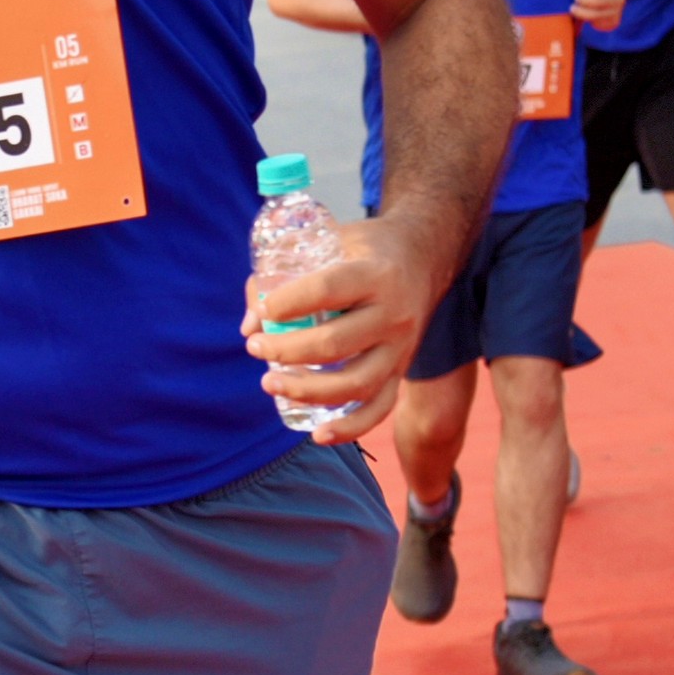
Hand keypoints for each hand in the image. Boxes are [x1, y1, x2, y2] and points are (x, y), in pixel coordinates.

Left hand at [242, 211, 444, 443]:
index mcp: (373, 274)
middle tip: (255, 347)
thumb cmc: (364, 249)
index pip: (327, 289)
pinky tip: (317, 434)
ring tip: (270, 383)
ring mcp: (401, 348)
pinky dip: (349, 428)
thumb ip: (286, 273)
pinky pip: (379, 409)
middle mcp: (392, 313)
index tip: (263, 310)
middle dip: (285, 350)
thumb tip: (249, 323)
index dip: (289, 302)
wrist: (424, 259)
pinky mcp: (401, 371)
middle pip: (335, 343)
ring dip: (307, 390)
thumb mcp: (332, 240)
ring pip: (356, 383)